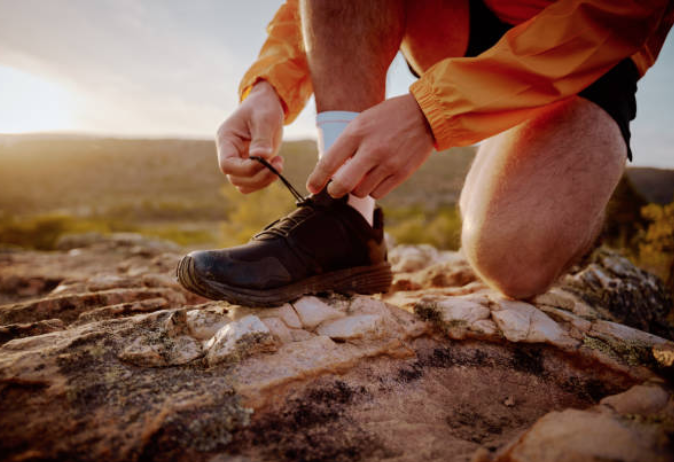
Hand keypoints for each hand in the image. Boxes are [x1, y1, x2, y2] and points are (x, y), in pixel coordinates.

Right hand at [216, 81, 284, 193]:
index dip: (247, 168)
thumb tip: (262, 157)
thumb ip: (262, 138)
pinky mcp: (250, 166)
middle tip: (279, 164)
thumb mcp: (265, 118)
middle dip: (259, 176)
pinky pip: (252, 183)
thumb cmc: (263, 107)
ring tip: (279, 163)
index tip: (268, 160)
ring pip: (244, 185)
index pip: (227, 164)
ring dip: (263, 181)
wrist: (265, 104)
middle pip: (236, 178)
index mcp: (226, 140)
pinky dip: (265, 180)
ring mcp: (239, 161)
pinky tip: (276, 164)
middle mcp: (229, 153)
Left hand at [306, 94, 433, 198]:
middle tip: (334, 190)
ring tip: (363, 176)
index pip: (329, 162)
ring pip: (361, 191)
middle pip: (343, 185)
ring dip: (357, 188)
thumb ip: (347, 145)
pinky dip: (373, 189)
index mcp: (356, 132)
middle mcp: (371, 149)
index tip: (312, 187)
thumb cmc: (388, 118)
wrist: (425, 113)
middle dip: (334, 191)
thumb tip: (333, 172)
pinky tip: (377, 177)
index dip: (316, 179)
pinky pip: (378, 193)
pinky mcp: (402, 173)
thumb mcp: (362, 122)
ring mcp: (388, 163)